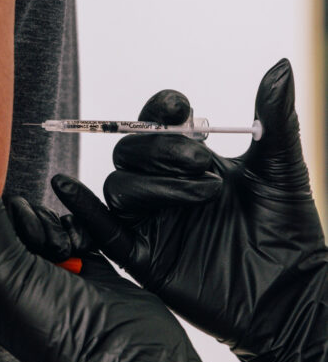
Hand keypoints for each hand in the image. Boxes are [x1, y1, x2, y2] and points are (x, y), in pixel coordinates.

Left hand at [0, 142, 252, 361]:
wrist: (128, 359)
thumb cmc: (56, 331)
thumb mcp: (5, 268)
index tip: (6, 230)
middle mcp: (4, 277)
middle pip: (5, 213)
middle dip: (28, 223)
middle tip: (41, 255)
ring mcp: (42, 270)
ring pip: (40, 215)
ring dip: (55, 229)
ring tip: (65, 260)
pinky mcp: (79, 262)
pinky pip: (71, 222)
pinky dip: (79, 228)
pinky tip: (83, 249)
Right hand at [39, 59, 327, 361]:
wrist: (291, 295)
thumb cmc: (290, 233)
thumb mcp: (282, 168)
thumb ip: (274, 118)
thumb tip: (279, 66)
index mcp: (192, 163)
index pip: (156, 124)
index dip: (160, 112)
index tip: (181, 112)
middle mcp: (166, 188)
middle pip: (130, 150)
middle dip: (161, 149)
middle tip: (204, 164)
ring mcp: (153, 223)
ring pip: (120, 186)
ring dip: (156, 184)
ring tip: (204, 197)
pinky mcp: (145, 257)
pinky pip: (102, 229)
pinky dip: (83, 208)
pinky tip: (69, 188)